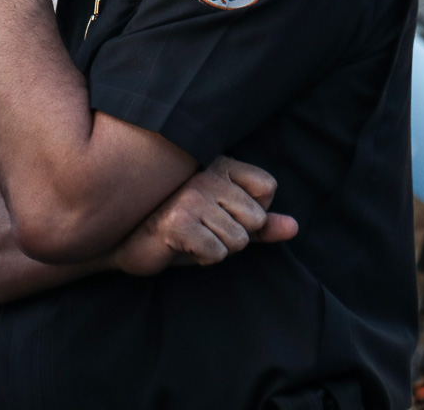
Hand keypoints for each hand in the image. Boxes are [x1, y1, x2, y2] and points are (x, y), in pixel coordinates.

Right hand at [112, 156, 297, 275]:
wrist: (128, 241)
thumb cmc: (180, 229)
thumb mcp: (224, 223)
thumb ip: (261, 225)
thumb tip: (294, 227)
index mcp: (218, 165)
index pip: (267, 186)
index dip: (254, 211)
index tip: (225, 212)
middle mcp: (205, 175)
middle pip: (256, 218)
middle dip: (235, 235)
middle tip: (203, 228)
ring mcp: (190, 197)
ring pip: (239, 240)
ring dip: (217, 248)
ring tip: (191, 236)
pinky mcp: (177, 222)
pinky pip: (217, 253)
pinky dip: (203, 258)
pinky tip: (181, 246)